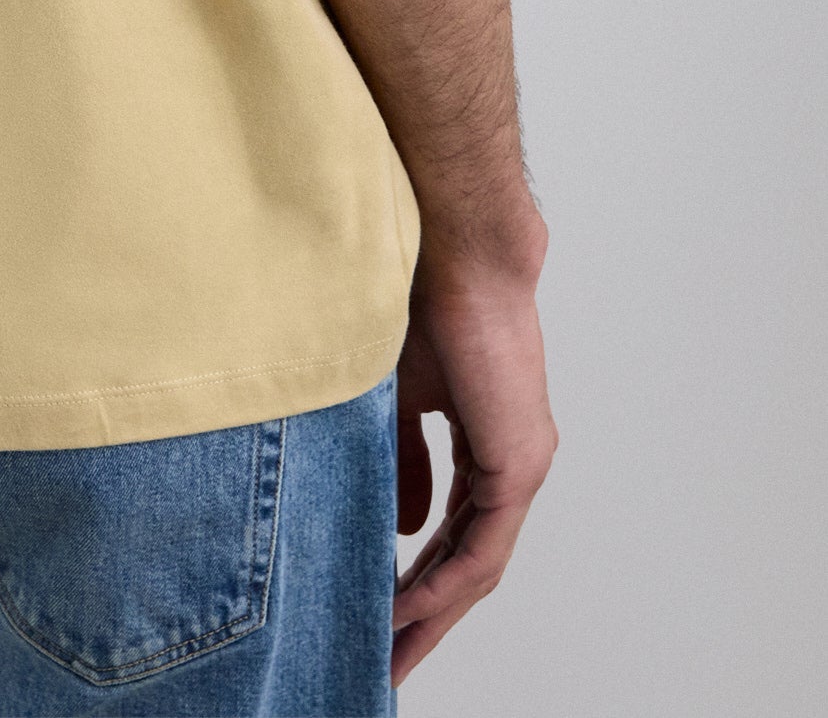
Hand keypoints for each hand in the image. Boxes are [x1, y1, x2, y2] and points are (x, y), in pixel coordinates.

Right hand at [392, 247, 557, 684]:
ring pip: (477, 563)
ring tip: (390, 648)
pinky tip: (406, 608)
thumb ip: (402, 460)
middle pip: (468, 560)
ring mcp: (522, 464)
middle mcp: (515, 461)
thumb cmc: (420, 296)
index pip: (454, 528)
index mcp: (488, 440)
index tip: (379, 604)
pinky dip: (442, 582)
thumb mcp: (399, 395)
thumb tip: (399, 525)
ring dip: (432, 611)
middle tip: (388, 655)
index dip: (418, 573)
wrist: (454, 247)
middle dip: (425, 613)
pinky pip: (481, 547)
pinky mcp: (518, 462)